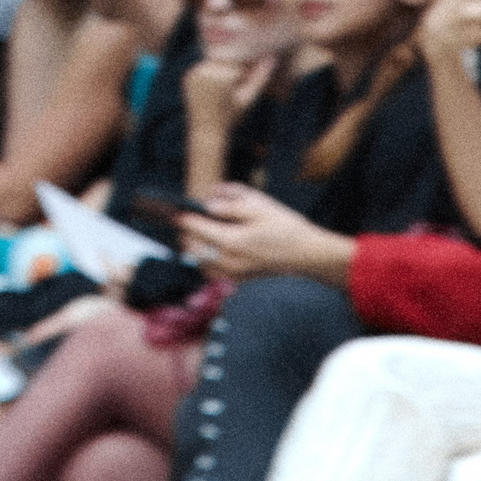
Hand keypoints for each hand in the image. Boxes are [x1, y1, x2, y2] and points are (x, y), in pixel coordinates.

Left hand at [179, 183, 353, 285]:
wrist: (307, 255)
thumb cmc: (285, 227)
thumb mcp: (259, 204)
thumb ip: (229, 201)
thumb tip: (208, 201)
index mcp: (231, 241)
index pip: (192, 228)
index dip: (180, 215)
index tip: (173, 207)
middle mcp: (227, 262)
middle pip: (190, 246)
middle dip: (185, 230)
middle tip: (186, 215)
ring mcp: (232, 274)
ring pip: (197, 261)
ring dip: (193, 245)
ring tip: (199, 229)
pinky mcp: (237, 279)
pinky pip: (210, 270)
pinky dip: (204, 257)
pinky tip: (212, 244)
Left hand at [183, 54, 273, 133]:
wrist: (206, 131)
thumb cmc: (232, 117)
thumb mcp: (248, 98)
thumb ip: (260, 78)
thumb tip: (271, 59)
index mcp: (223, 78)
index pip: (239, 63)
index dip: (246, 72)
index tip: (248, 81)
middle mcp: (207, 72)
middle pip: (226, 60)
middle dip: (233, 68)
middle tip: (235, 86)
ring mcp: (195, 73)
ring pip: (214, 61)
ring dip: (221, 68)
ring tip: (224, 88)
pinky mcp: (188, 75)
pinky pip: (203, 67)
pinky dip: (209, 72)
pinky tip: (213, 86)